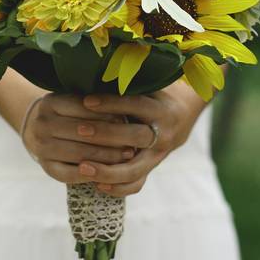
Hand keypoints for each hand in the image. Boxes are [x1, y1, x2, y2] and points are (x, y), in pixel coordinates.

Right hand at [23, 94, 158, 184]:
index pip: (83, 106)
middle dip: (112, 137)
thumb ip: (96, 102)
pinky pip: (70, 174)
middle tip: (135, 140)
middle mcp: (42, 123)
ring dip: (107, 156)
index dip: (107, 112)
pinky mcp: (46, 167)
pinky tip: (110, 172)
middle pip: (82, 131)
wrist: (38, 131)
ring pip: (80, 153)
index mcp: (51, 102)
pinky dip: (91, 174)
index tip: (128, 117)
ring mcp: (42, 146)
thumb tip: (126, 111)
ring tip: (129, 155)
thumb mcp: (77, 100)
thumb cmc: (68, 113)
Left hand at [74, 88, 205, 196]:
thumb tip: (92, 72)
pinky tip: (95, 184)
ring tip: (82, 168)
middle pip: (136, 137)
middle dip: (106, 135)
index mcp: (160, 108)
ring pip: (135, 169)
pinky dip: (117, 187)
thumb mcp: (145, 86)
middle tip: (79, 131)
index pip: (136, 104)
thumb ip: (125, 84)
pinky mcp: (152, 168)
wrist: (180, 116)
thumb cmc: (151, 95)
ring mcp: (158, 154)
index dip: (111, 103)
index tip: (86, 101)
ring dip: (107, 170)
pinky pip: (136, 184)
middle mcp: (163, 133)